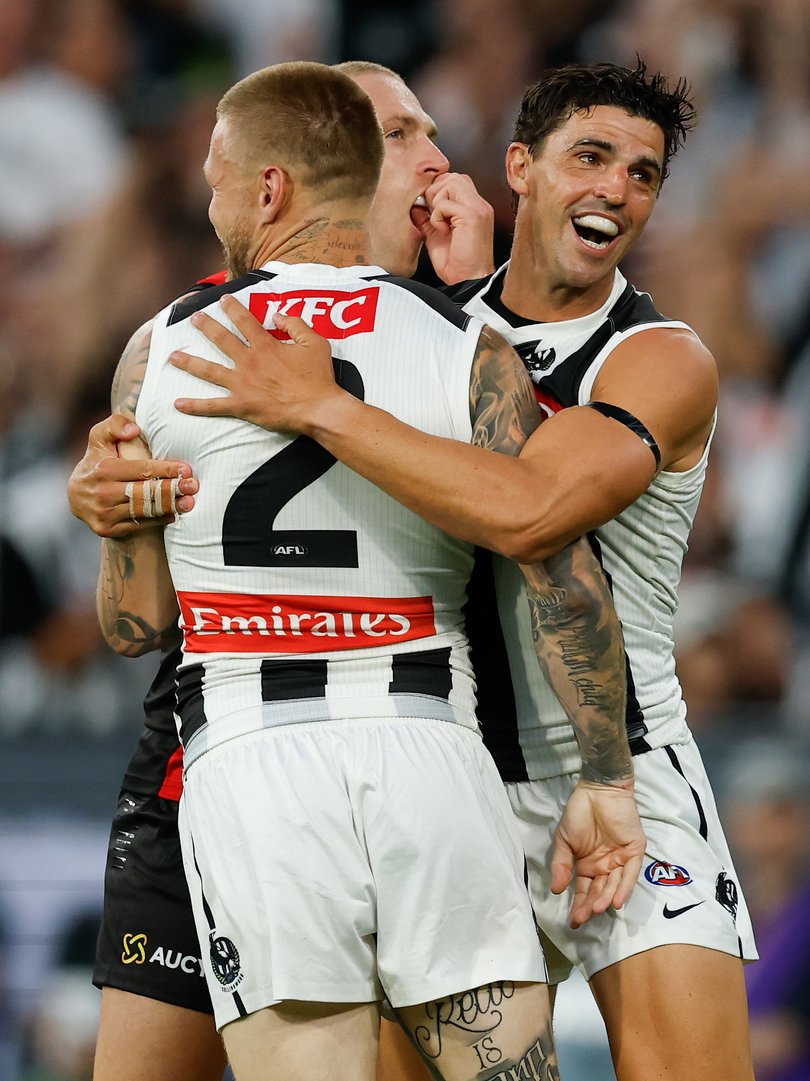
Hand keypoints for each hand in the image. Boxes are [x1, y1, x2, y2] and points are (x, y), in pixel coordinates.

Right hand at [68, 414, 196, 538]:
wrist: (75, 496)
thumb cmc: (96, 462)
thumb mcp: (99, 438)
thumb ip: (114, 425)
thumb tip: (134, 430)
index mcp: (104, 469)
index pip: (142, 470)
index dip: (166, 470)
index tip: (186, 469)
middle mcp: (103, 492)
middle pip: (145, 492)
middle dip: (172, 489)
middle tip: (193, 486)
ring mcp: (104, 513)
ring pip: (144, 510)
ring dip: (170, 507)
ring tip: (189, 502)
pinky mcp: (106, 529)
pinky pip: (138, 525)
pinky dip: (158, 520)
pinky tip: (174, 514)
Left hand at [171, 295, 344, 434]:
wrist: (318, 408)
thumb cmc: (318, 377)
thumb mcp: (315, 343)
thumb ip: (295, 325)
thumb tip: (277, 315)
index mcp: (266, 346)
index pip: (245, 321)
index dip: (232, 308)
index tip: (222, 299)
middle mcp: (249, 362)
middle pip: (221, 339)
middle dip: (205, 326)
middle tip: (193, 318)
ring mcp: (242, 384)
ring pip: (209, 370)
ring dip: (189, 362)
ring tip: (173, 357)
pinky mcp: (242, 406)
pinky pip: (214, 406)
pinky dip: (195, 406)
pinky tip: (178, 404)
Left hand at [418, 172, 494, 284]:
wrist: (468, 282)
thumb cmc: (456, 265)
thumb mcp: (436, 236)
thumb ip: (428, 218)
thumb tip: (416, 205)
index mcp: (474, 209)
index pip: (455, 181)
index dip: (438, 191)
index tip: (430, 211)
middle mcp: (479, 205)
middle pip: (454, 176)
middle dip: (437, 191)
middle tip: (434, 216)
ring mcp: (478, 209)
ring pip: (452, 182)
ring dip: (438, 200)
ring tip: (439, 223)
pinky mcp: (472, 216)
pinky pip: (446, 203)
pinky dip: (437, 216)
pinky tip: (442, 231)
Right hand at [551, 778, 645, 928]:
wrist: (597, 789)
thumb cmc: (579, 812)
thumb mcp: (564, 840)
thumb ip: (561, 865)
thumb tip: (556, 890)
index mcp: (588, 865)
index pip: (585, 891)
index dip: (579, 906)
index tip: (573, 921)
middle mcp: (606, 866)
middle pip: (600, 891)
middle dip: (591, 906)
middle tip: (582, 918)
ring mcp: (621, 859)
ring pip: (615, 885)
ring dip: (606, 898)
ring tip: (596, 909)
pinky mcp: (635, 851)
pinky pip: (631, 873)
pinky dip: (624, 888)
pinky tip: (615, 901)